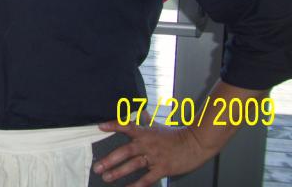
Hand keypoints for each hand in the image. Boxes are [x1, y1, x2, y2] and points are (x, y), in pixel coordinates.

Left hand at [92, 113, 215, 185]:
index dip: (114, 125)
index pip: (127, 126)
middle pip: (125, 151)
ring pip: (133, 165)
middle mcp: (147, 144)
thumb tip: (139, 111)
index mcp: (145, 132)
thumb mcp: (158, 125)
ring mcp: (154, 157)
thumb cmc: (175, 135)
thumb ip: (145, 120)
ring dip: (118, 172)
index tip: (100, 126)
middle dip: (110, 160)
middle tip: (97, 167)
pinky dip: (137, 185)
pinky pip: (147, 179)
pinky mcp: (162, 169)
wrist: (195, 144)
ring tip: (106, 177)